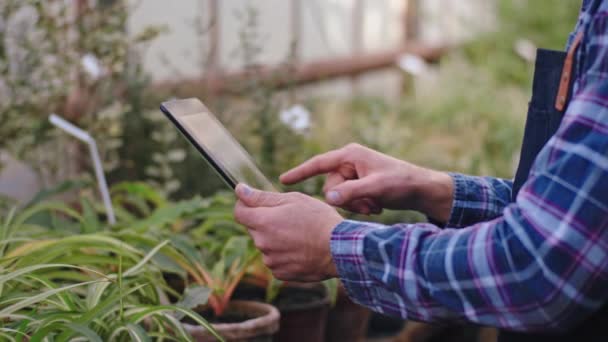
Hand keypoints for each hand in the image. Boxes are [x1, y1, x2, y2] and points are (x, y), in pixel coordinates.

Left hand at [233, 184, 342, 281]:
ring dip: (275, 238)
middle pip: (254, 228)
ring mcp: (271, 260)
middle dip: (266, 221)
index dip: (246, 205)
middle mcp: (262, 243)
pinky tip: (301, 249)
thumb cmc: (319, 220)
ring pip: (265, 244)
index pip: (239, 212)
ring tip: (299, 235)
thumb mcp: (293, 200)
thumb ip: (262, 196)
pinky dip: (284, 254)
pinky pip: (275, 260)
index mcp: (263, 222)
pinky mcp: (280, 273)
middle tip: (290, 218)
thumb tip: (239, 189)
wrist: (339, 250)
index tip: (257, 202)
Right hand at [280, 143, 453, 221]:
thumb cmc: (401, 183)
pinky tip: (375, 207)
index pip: (318, 163)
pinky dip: (360, 206)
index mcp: (350, 155)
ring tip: (374, 206)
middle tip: (368, 205)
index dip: (300, 172)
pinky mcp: (359, 185)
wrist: (421, 189)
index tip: (282, 180)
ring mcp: (354, 174)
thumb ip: (351, 193)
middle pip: (329, 186)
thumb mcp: (376, 188)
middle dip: (346, 200)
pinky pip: (348, 199)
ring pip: (338, 196)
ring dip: (354, 205)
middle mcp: (349, 162)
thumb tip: (328, 198)